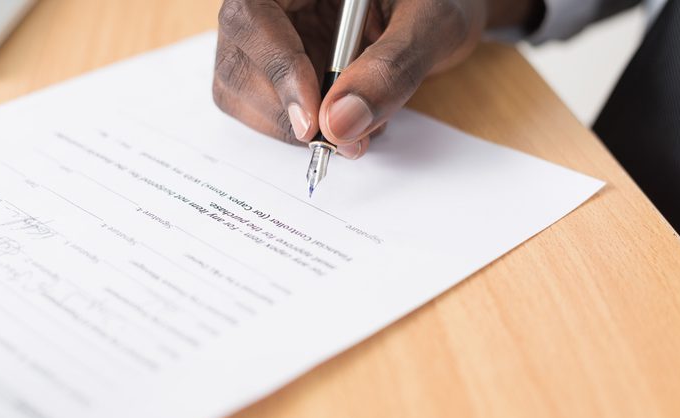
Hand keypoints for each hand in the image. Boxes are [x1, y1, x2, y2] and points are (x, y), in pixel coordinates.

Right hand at [213, 0, 540, 158]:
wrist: (444, 11)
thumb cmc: (441, 1)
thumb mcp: (431, 24)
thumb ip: (391, 68)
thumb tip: (341, 124)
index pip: (252, 15)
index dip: (275, 69)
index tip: (312, 122)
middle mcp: (274, 5)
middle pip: (236, 61)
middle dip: (285, 113)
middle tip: (340, 141)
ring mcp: (270, 39)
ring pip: (240, 93)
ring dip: (291, 129)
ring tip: (354, 130)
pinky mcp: (278, 71)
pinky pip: (265, 110)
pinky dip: (300, 133)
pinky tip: (344, 122)